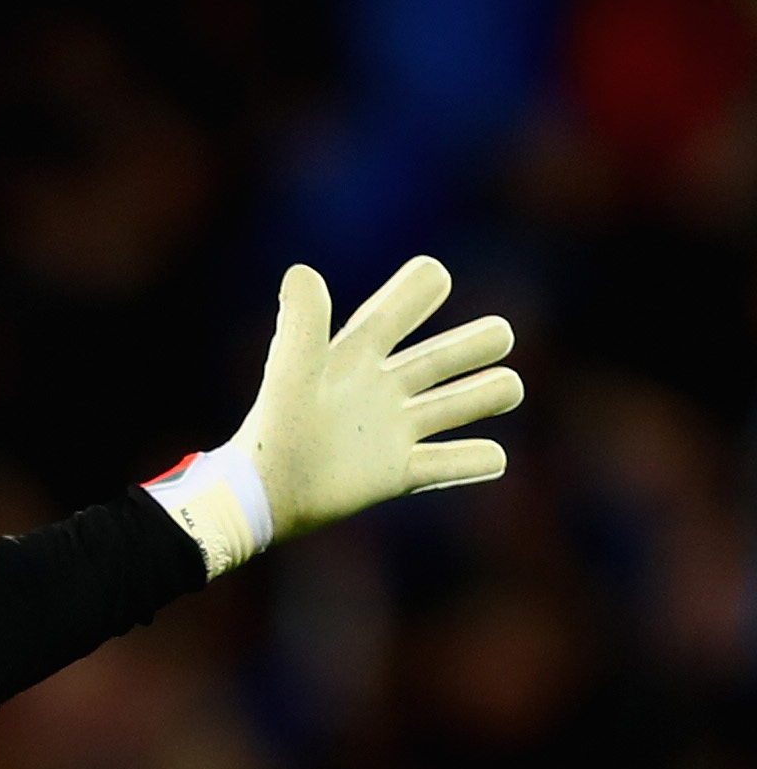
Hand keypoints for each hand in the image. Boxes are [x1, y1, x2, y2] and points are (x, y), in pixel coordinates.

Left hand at [229, 256, 522, 541]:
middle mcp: (381, 389)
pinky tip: (491, 457)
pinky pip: (453, 464)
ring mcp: (393, 431)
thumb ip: (302, 325)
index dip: (420, 289)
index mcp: (356, 357)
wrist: (262, 496)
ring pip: (462, 403)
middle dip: (480, 342)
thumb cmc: (273, 430)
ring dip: (491, 393)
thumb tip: (301, 272)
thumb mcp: (292, 373)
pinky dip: (477, 460)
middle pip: (448, 356)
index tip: (435, 277)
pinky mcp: (399, 474)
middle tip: (498, 337)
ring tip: (507, 389)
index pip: (399, 308)